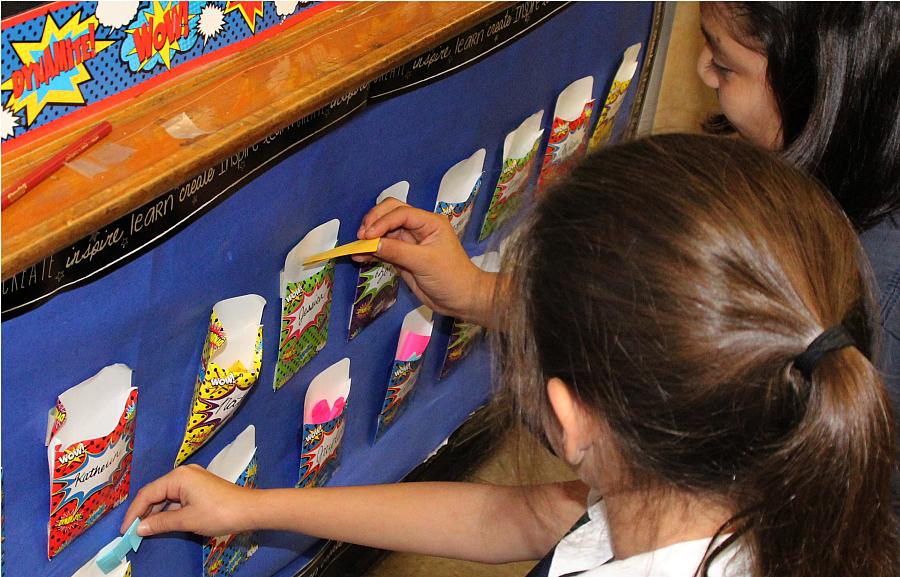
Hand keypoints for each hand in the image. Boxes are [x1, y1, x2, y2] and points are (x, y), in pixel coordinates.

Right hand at [121, 464, 255, 536]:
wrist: (250, 509)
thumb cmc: (218, 513)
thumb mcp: (187, 520)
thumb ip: (160, 523)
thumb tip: (139, 528)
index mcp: (178, 477)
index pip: (147, 494)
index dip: (134, 513)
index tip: (124, 531)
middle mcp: (183, 474)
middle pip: (155, 493)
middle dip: (143, 513)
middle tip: (132, 533)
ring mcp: (193, 480)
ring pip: (166, 497)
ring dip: (156, 513)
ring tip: (144, 531)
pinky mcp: (200, 488)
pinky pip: (177, 499)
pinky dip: (169, 511)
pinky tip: (162, 524)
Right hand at [355, 198, 495, 324]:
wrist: (462, 300)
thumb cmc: (450, 277)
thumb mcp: (425, 263)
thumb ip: (398, 252)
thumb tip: (372, 244)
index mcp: (429, 222)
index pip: (401, 213)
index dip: (382, 221)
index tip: (367, 236)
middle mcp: (418, 228)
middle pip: (390, 214)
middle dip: (374, 223)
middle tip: (360, 237)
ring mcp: (409, 242)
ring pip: (384, 232)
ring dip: (370, 238)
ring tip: (356, 249)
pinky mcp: (403, 257)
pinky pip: (384, 249)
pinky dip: (372, 252)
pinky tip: (359, 257)